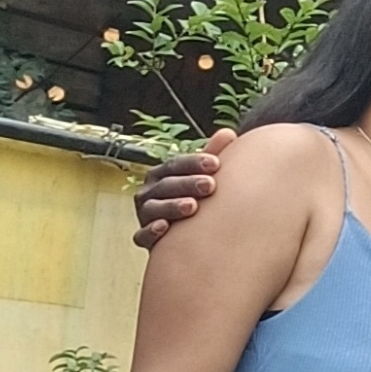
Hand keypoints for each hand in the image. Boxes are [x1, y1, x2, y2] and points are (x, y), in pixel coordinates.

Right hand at [132, 134, 231, 253]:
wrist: (188, 237)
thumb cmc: (196, 199)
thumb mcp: (203, 177)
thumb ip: (213, 156)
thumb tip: (228, 133)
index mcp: (162, 175)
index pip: (175, 164)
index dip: (194, 162)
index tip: (216, 163)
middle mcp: (149, 192)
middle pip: (165, 184)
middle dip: (187, 183)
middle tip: (210, 185)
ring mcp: (145, 214)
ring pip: (153, 208)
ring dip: (171, 206)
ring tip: (192, 206)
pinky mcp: (144, 238)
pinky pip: (142, 235)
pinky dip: (151, 232)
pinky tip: (164, 227)